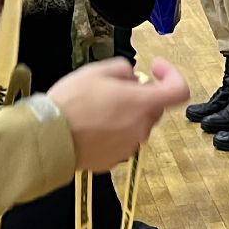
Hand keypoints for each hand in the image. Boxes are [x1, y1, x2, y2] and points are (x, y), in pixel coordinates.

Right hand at [47, 57, 190, 171]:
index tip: (156, 69)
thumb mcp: (97, 71)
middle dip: (141, 95)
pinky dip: (113, 131)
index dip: (171, 75)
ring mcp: (128, 146)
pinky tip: (91, 124)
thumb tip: (132, 77)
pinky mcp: (113, 159)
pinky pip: (121, 140)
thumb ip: (124, 69)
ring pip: (136, 124)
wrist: (49, 138)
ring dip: (125, 114)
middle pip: (154, 108)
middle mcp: (141, 128)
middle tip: (115, 87)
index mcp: (143, 104)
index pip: (179, 91)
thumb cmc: (71, 105)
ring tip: (96, 106)